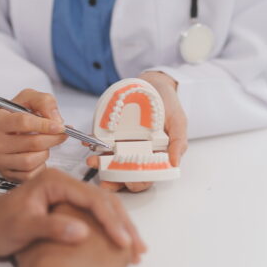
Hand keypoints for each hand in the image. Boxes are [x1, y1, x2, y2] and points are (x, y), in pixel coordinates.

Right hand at [0, 89, 67, 181]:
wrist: (4, 129)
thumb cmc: (17, 113)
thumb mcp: (29, 98)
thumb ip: (44, 102)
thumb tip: (56, 121)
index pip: (23, 122)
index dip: (45, 124)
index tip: (60, 126)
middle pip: (31, 143)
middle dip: (52, 139)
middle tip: (62, 134)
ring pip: (31, 161)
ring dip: (45, 153)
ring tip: (45, 144)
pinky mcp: (6, 174)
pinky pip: (30, 174)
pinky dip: (40, 166)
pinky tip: (38, 155)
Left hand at [0, 169, 145, 261]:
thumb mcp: (22, 228)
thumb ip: (51, 228)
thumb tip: (83, 232)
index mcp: (54, 181)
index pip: (92, 199)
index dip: (110, 221)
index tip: (123, 241)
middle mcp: (64, 181)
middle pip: (103, 200)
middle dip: (123, 224)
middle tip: (137, 247)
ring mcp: (67, 191)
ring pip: (103, 206)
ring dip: (121, 226)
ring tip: (135, 248)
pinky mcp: (67, 202)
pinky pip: (95, 212)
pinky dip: (110, 227)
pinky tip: (119, 241)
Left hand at [86, 72, 187, 192]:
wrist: (155, 82)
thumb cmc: (169, 104)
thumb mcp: (178, 122)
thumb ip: (178, 142)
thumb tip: (174, 163)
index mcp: (154, 156)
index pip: (145, 177)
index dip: (137, 183)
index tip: (129, 184)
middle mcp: (137, 152)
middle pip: (124, 173)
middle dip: (114, 179)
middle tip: (105, 180)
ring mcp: (123, 142)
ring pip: (109, 160)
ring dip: (99, 164)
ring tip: (92, 161)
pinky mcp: (111, 131)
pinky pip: (100, 140)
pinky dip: (92, 143)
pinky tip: (88, 143)